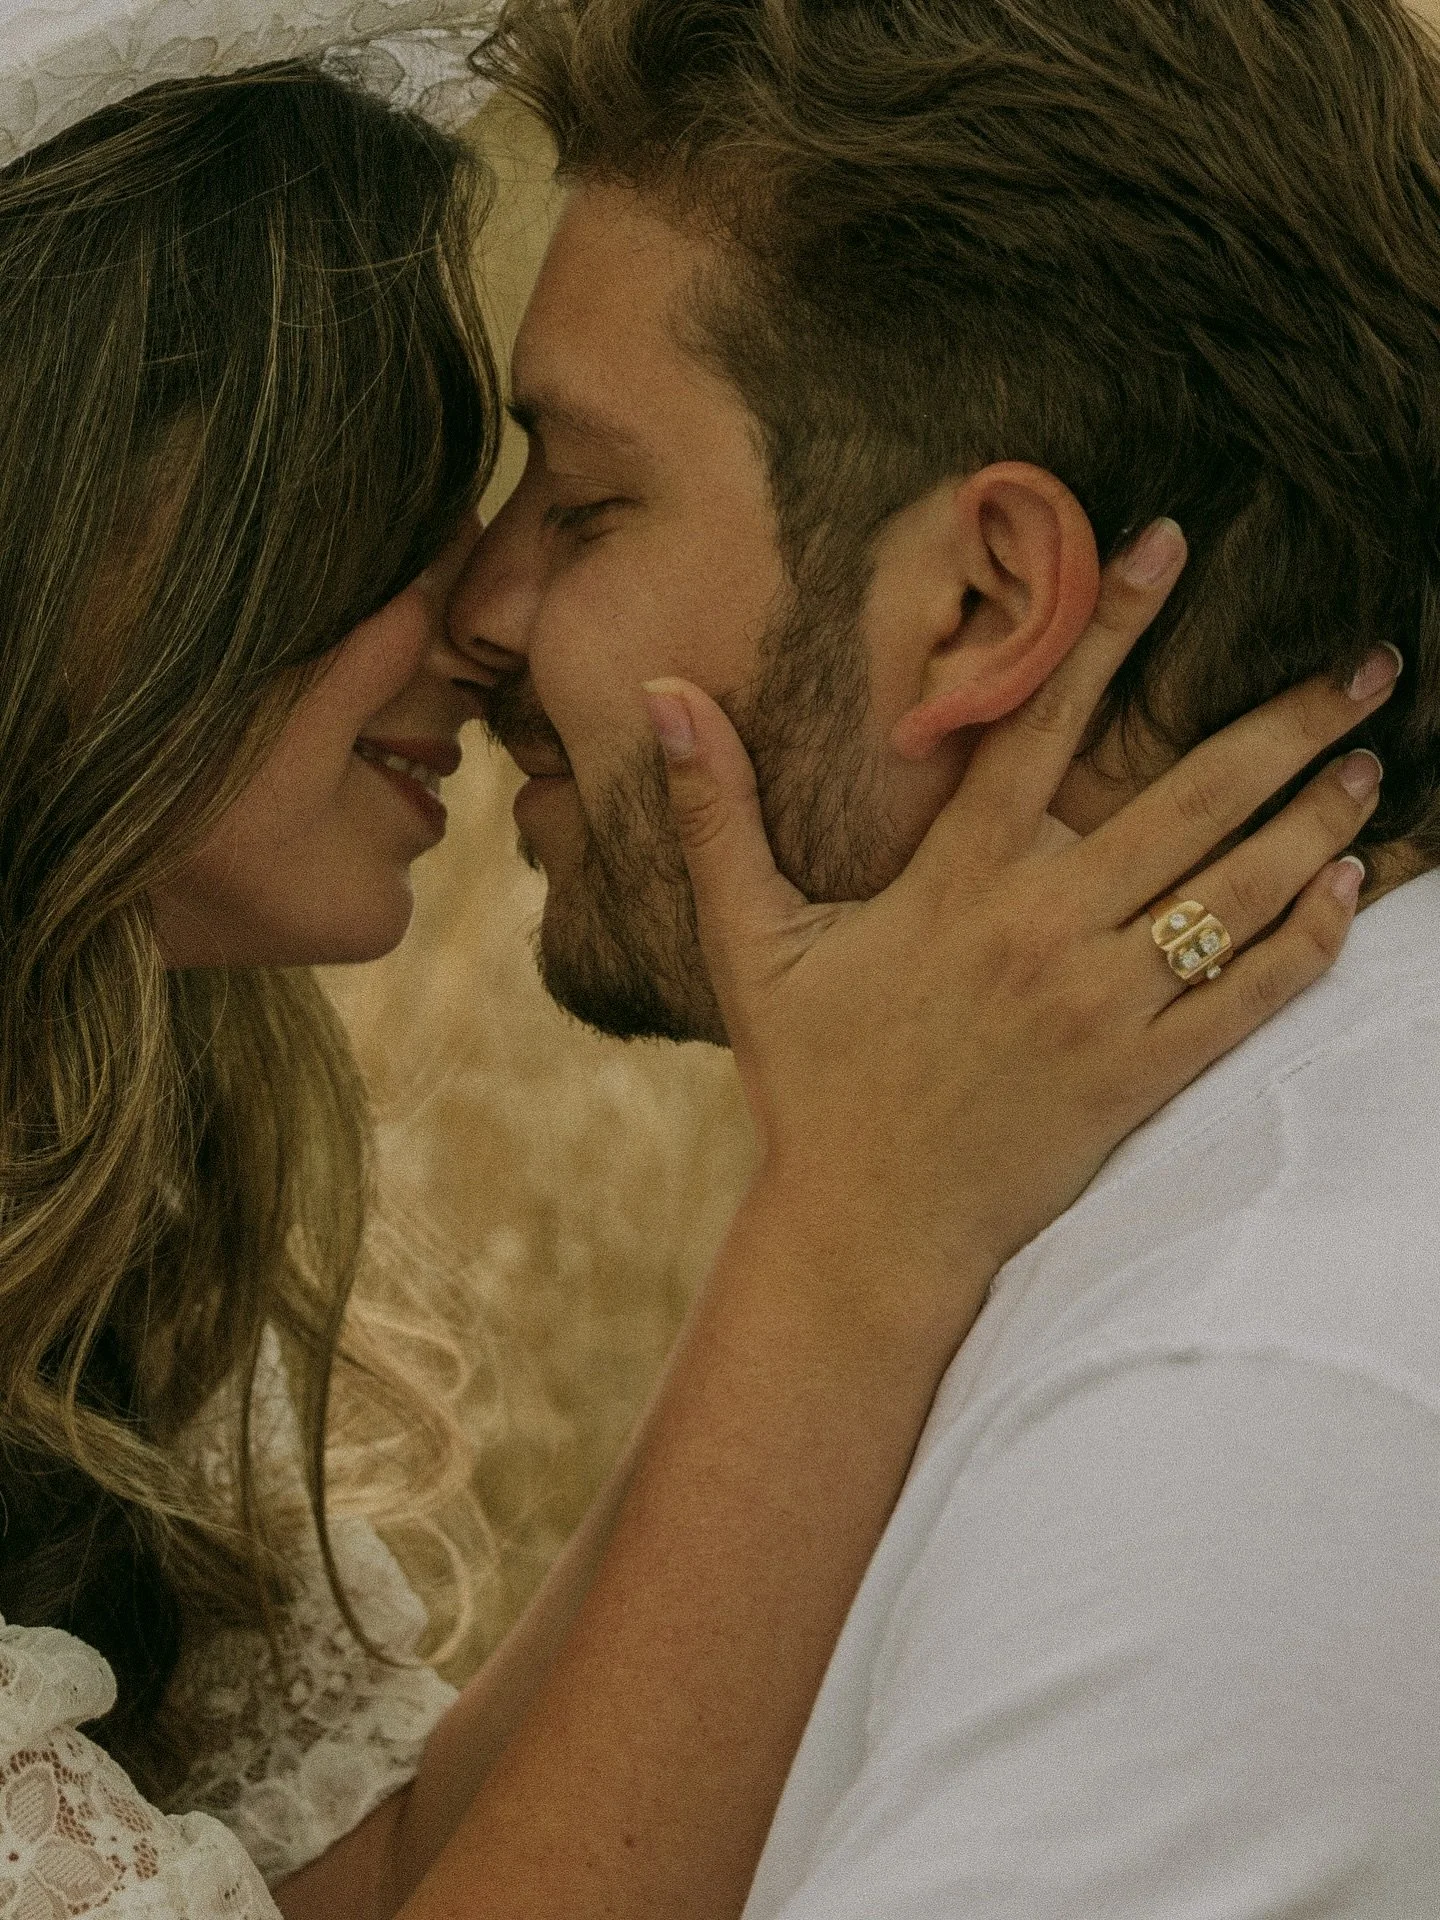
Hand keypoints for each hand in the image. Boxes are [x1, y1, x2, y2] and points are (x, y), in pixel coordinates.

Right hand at [642, 524, 1396, 1340]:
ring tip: (1373, 763)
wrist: (867, 1227)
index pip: (1042, 723)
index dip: (1108, 624)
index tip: (1171, 544)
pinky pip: (1245, 998)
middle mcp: (1041, 928)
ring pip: (1234, 891)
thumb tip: (663, 693)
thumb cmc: (813, 1080)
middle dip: (1286, 725)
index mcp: (955, 881)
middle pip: (1186, 799)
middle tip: (1367, 664)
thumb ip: (716, 813)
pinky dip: (1307, 940)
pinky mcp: (1140, 1078)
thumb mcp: (749, 943)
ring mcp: (1101, 1006)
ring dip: (1316, 819)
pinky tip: (1349, 890)